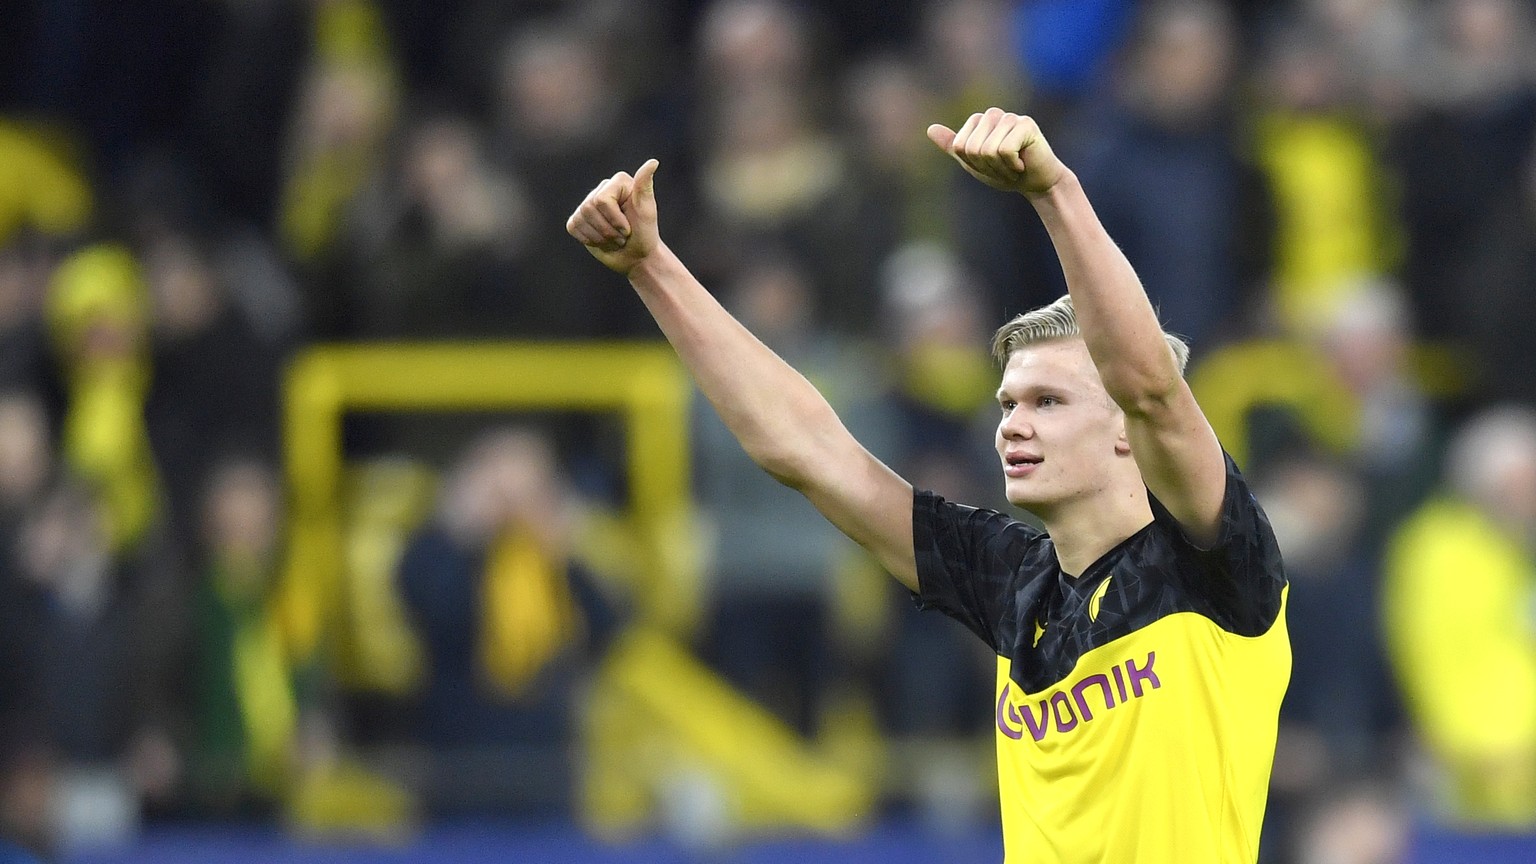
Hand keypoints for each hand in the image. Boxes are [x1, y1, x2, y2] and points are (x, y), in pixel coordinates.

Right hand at [566, 159, 660, 273]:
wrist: (636, 256)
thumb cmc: (644, 233)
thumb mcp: (647, 211)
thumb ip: (645, 186)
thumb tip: (653, 162)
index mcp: (618, 182)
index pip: (602, 200)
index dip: (614, 220)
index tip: (628, 229)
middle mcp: (601, 189)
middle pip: (588, 208)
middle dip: (607, 230)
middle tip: (622, 237)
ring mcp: (587, 204)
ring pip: (580, 218)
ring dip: (599, 237)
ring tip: (614, 239)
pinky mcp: (578, 219)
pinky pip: (573, 227)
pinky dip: (588, 239)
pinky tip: (601, 240)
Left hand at [927, 108, 1066, 197]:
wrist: (1036, 183)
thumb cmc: (1006, 172)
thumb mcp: (973, 162)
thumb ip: (953, 146)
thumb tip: (930, 129)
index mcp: (978, 121)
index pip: (960, 146)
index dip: (973, 164)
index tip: (990, 165)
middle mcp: (993, 114)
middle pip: (972, 148)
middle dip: (987, 167)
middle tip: (1004, 167)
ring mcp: (1010, 117)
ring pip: (988, 150)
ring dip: (1000, 168)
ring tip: (1013, 166)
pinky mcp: (1026, 124)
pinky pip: (1004, 150)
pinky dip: (1012, 165)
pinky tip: (1023, 163)